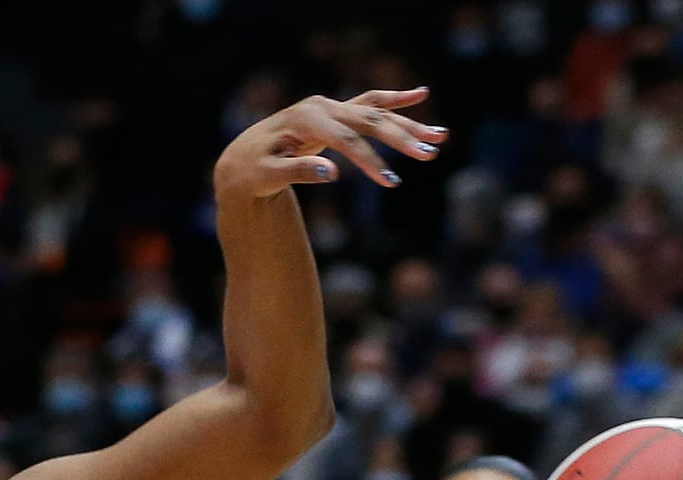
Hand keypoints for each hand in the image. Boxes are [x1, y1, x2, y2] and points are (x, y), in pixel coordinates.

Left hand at [214, 90, 446, 198]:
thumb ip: (297, 172)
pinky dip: (396, 101)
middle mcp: (322, 107)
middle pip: (369, 121)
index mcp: (306, 120)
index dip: (369, 160)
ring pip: (376, 112)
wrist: (242, 157)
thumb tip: (331, 174)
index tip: (390, 182)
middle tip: (430, 156)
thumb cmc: (252, 171)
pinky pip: (371, 104)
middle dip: (401, 139)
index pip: (346, 139)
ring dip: (409, 124)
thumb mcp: (267, 177)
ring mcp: (331, 107)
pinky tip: (421, 94)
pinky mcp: (336, 114)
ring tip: (440, 137)